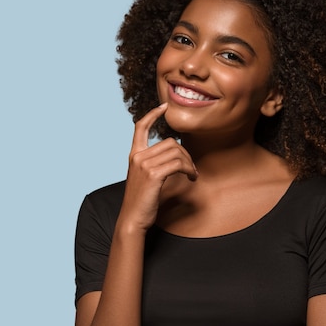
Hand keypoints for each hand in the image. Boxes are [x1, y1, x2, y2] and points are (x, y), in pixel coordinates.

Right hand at [117, 103, 197, 232]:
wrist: (133, 219)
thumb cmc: (142, 202)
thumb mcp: (145, 178)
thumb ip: (155, 164)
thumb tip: (176, 156)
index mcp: (134, 155)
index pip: (140, 127)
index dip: (152, 114)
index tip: (164, 106)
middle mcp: (138, 156)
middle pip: (170, 142)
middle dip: (185, 154)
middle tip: (191, 169)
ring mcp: (144, 165)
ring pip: (176, 152)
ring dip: (189, 163)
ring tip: (192, 175)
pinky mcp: (153, 174)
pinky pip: (178, 164)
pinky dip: (189, 169)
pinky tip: (192, 178)